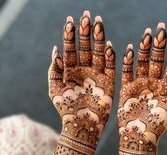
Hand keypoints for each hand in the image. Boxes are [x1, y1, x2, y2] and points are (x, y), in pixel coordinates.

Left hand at [48, 11, 115, 147]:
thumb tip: (56, 51)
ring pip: (99, 53)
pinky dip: (111, 58)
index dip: (70, 35)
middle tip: (87, 16)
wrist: (81, 126)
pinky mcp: (109, 83)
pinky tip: (109, 46)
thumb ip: (54, 71)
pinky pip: (111, 67)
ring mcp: (97, 76)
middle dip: (86, 32)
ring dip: (99, 39)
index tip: (71, 21)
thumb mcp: (55, 90)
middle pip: (86, 47)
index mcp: (71, 71)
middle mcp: (84, 70)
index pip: (70, 49)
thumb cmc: (66, 110)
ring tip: (98, 24)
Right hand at [118, 23, 166, 152]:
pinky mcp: (125, 88)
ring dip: (143, 48)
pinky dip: (127, 61)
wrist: (139, 135)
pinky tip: (130, 48)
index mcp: (166, 86)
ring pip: (141, 62)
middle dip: (159, 44)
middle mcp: (153, 82)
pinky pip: (126, 71)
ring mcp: (139, 84)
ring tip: (147, 34)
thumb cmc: (158, 124)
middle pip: (156, 59)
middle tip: (160, 28)